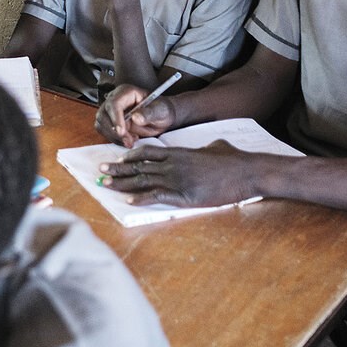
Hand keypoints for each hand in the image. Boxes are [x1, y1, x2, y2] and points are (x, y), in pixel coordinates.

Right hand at [95, 83, 177, 146]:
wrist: (161, 117)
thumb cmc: (161, 110)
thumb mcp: (160, 111)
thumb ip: (149, 113)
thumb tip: (136, 118)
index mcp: (127, 92)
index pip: (114, 103)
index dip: (115, 118)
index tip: (122, 132)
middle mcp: (115, 99)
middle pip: (103, 114)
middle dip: (114, 131)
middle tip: (129, 141)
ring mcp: (110, 110)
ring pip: (101, 124)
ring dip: (114, 136)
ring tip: (131, 141)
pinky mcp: (110, 121)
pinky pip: (104, 131)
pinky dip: (114, 139)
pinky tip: (128, 140)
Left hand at [98, 141, 261, 206]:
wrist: (246, 171)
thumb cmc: (234, 159)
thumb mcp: (217, 147)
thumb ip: (208, 147)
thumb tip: (211, 145)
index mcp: (179, 152)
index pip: (146, 152)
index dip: (129, 157)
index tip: (117, 160)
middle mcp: (173, 164)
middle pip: (139, 166)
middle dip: (117, 170)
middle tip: (100, 171)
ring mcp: (178, 179)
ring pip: (143, 180)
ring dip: (122, 183)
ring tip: (106, 185)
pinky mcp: (185, 195)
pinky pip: (158, 196)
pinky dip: (141, 198)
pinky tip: (129, 201)